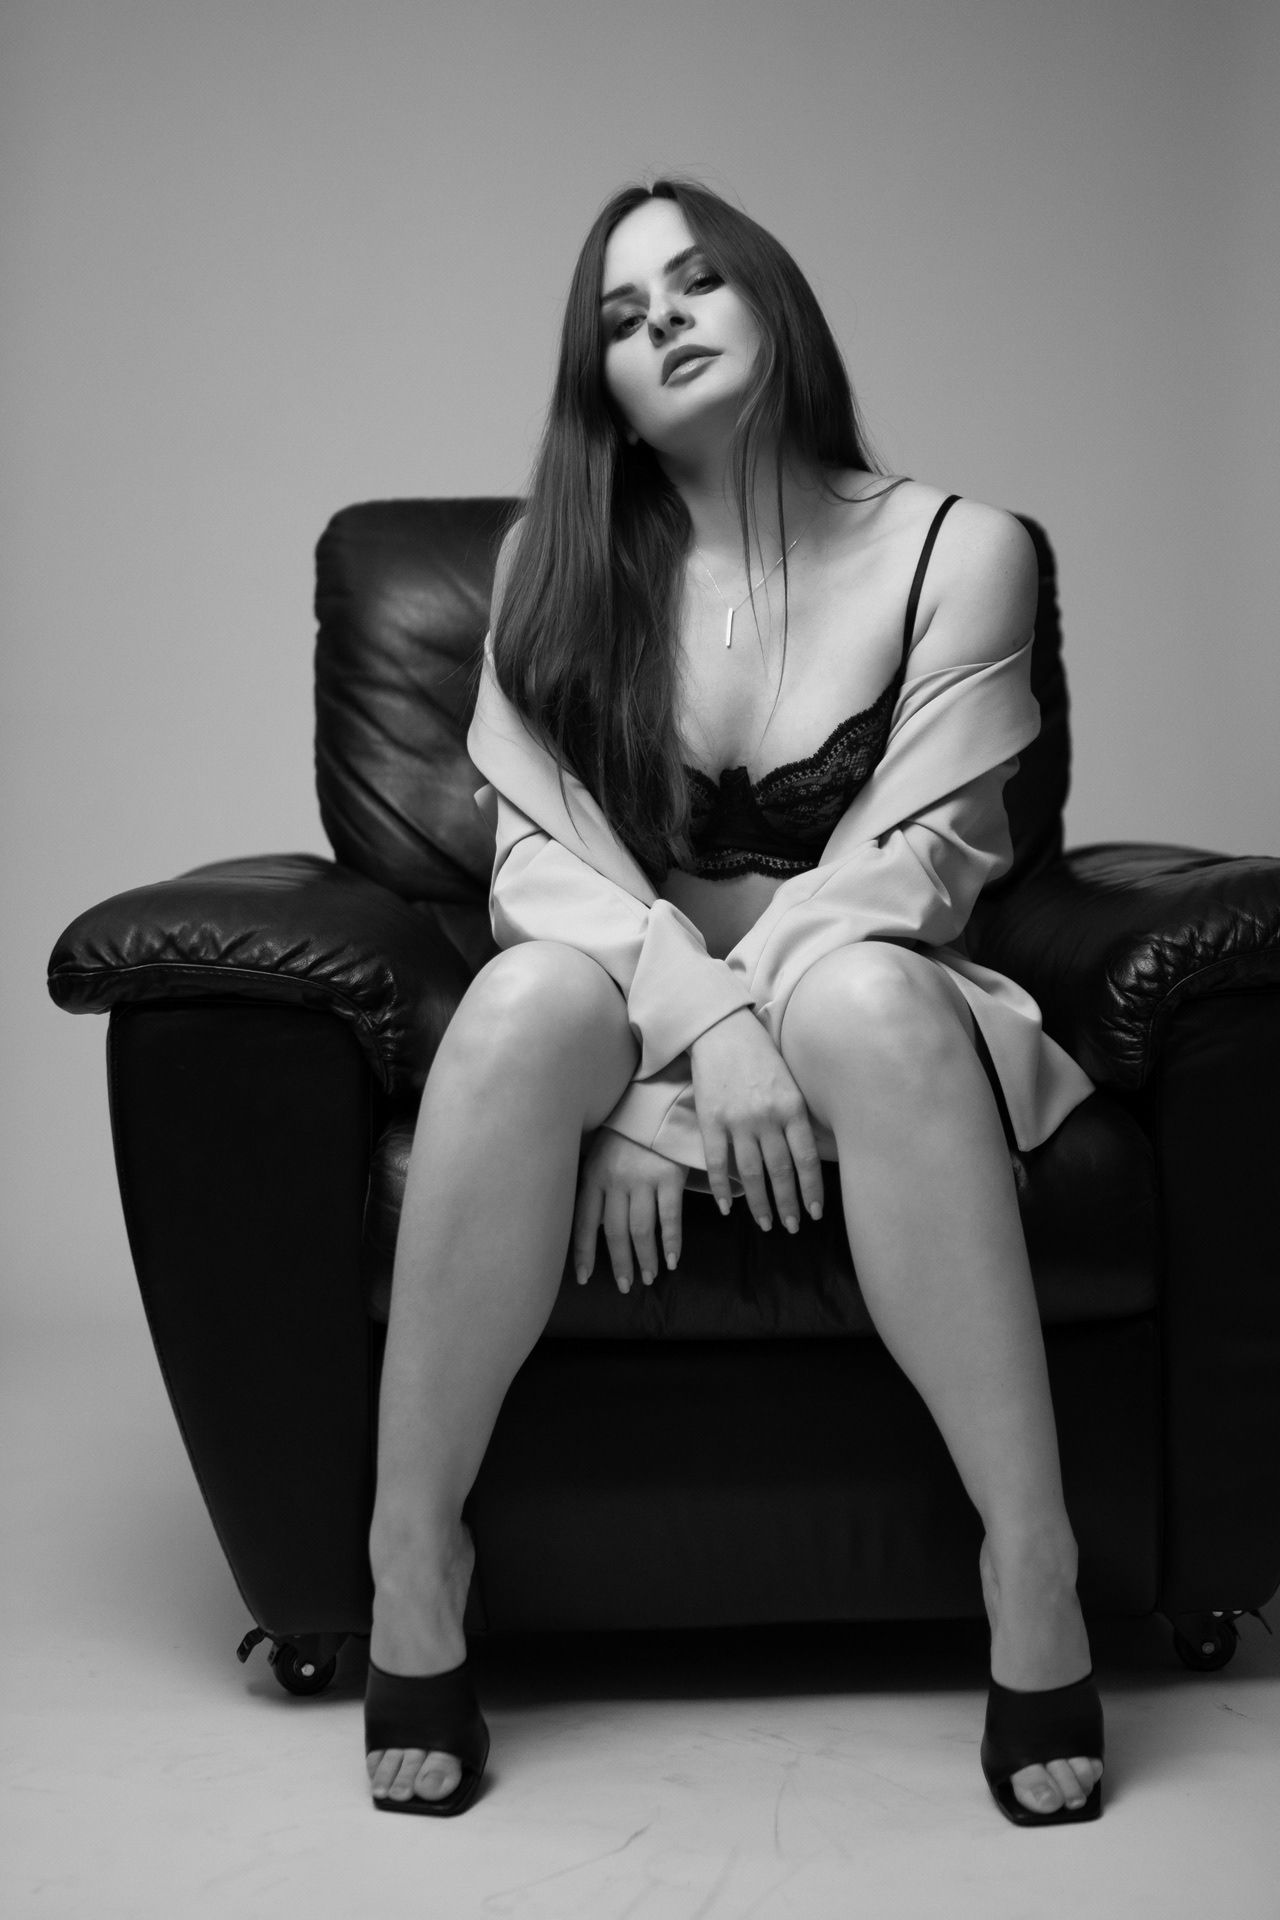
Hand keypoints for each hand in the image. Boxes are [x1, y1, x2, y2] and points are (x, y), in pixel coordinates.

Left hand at [573, 1130, 688, 1293]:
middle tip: (625, 1286)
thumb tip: (595, 1229)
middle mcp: (615, 1180)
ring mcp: (643, 1178)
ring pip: (641, 1230)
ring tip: (649, 1278)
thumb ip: (595, 1189)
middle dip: (620, 1264)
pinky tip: (672, 1260)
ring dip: (646, 1258)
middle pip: (615, 1233)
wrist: (655, 1103)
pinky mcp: (669, 1176)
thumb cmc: (623, 1133)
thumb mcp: (599, 1156)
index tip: (584, 1278)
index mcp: (593, 1176)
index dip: (583, 1253)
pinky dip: (672, 1242)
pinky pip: (670, 1217)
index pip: (584, 1223)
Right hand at [689, 1008, 823, 1231]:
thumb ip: (797, 1117)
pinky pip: (718, 1162)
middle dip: (788, 1205)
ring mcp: (737, 1121)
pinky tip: (727, 1206)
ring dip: (759, 1204)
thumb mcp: (790, 1082)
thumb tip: (809, 1154)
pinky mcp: (711, 1120)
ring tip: (766, 1224)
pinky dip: (722, 1188)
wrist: (722, 1030)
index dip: (812, 1191)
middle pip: (780, 1172)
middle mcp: (767, 1118)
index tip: (815, 1214)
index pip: (806, 1160)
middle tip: (791, 1227)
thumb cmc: (761, 1055)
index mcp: (792, 1108)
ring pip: (751, 1173)